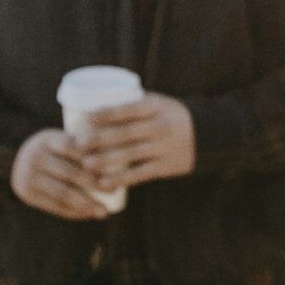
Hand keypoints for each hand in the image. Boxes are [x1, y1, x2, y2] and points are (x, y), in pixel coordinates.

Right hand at [8, 128, 113, 221]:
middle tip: (114, 190)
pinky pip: (55, 207)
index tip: (113, 166)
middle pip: (69, 172)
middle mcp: (34, 156)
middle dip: (94, 183)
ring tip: (104, 211)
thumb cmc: (51, 150)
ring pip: (63, 193)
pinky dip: (74, 213)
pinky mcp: (28, 195)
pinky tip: (89, 215)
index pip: (72, 147)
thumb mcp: (59, 140)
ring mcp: (29, 177)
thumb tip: (121, 155)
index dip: (92, 156)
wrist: (13, 161)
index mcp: (46, 139)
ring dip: (86, 204)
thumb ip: (82, 144)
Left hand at [78, 94, 195, 193]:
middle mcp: (160, 126)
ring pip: (130, 155)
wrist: (206, 135)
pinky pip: (140, 174)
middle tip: (78, 144)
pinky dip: (121, 180)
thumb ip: (132, 103)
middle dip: (100, 139)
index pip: (129, 109)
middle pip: (126, 133)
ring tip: (86, 164)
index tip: (87, 118)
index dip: (107, 113)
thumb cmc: (169, 116)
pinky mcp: (165, 166)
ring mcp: (163, 148)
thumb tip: (92, 101)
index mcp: (156, 106)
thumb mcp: (157, 102)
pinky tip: (104, 184)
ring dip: (106, 161)